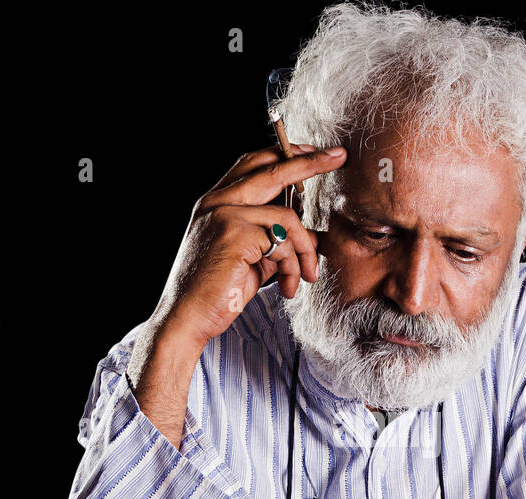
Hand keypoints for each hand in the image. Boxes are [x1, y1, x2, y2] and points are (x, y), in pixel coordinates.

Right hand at [155, 143, 347, 351]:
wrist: (187, 317)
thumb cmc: (217, 292)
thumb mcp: (252, 260)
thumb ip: (276, 241)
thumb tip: (313, 236)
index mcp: (216, 202)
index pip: (254, 164)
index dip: (285, 154)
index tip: (313, 153)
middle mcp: (217, 202)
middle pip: (272, 169)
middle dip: (310, 162)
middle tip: (338, 156)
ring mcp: (225, 215)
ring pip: (287, 216)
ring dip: (305, 250)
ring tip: (306, 276)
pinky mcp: (235, 234)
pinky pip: (284, 242)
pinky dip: (293, 266)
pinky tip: (287, 287)